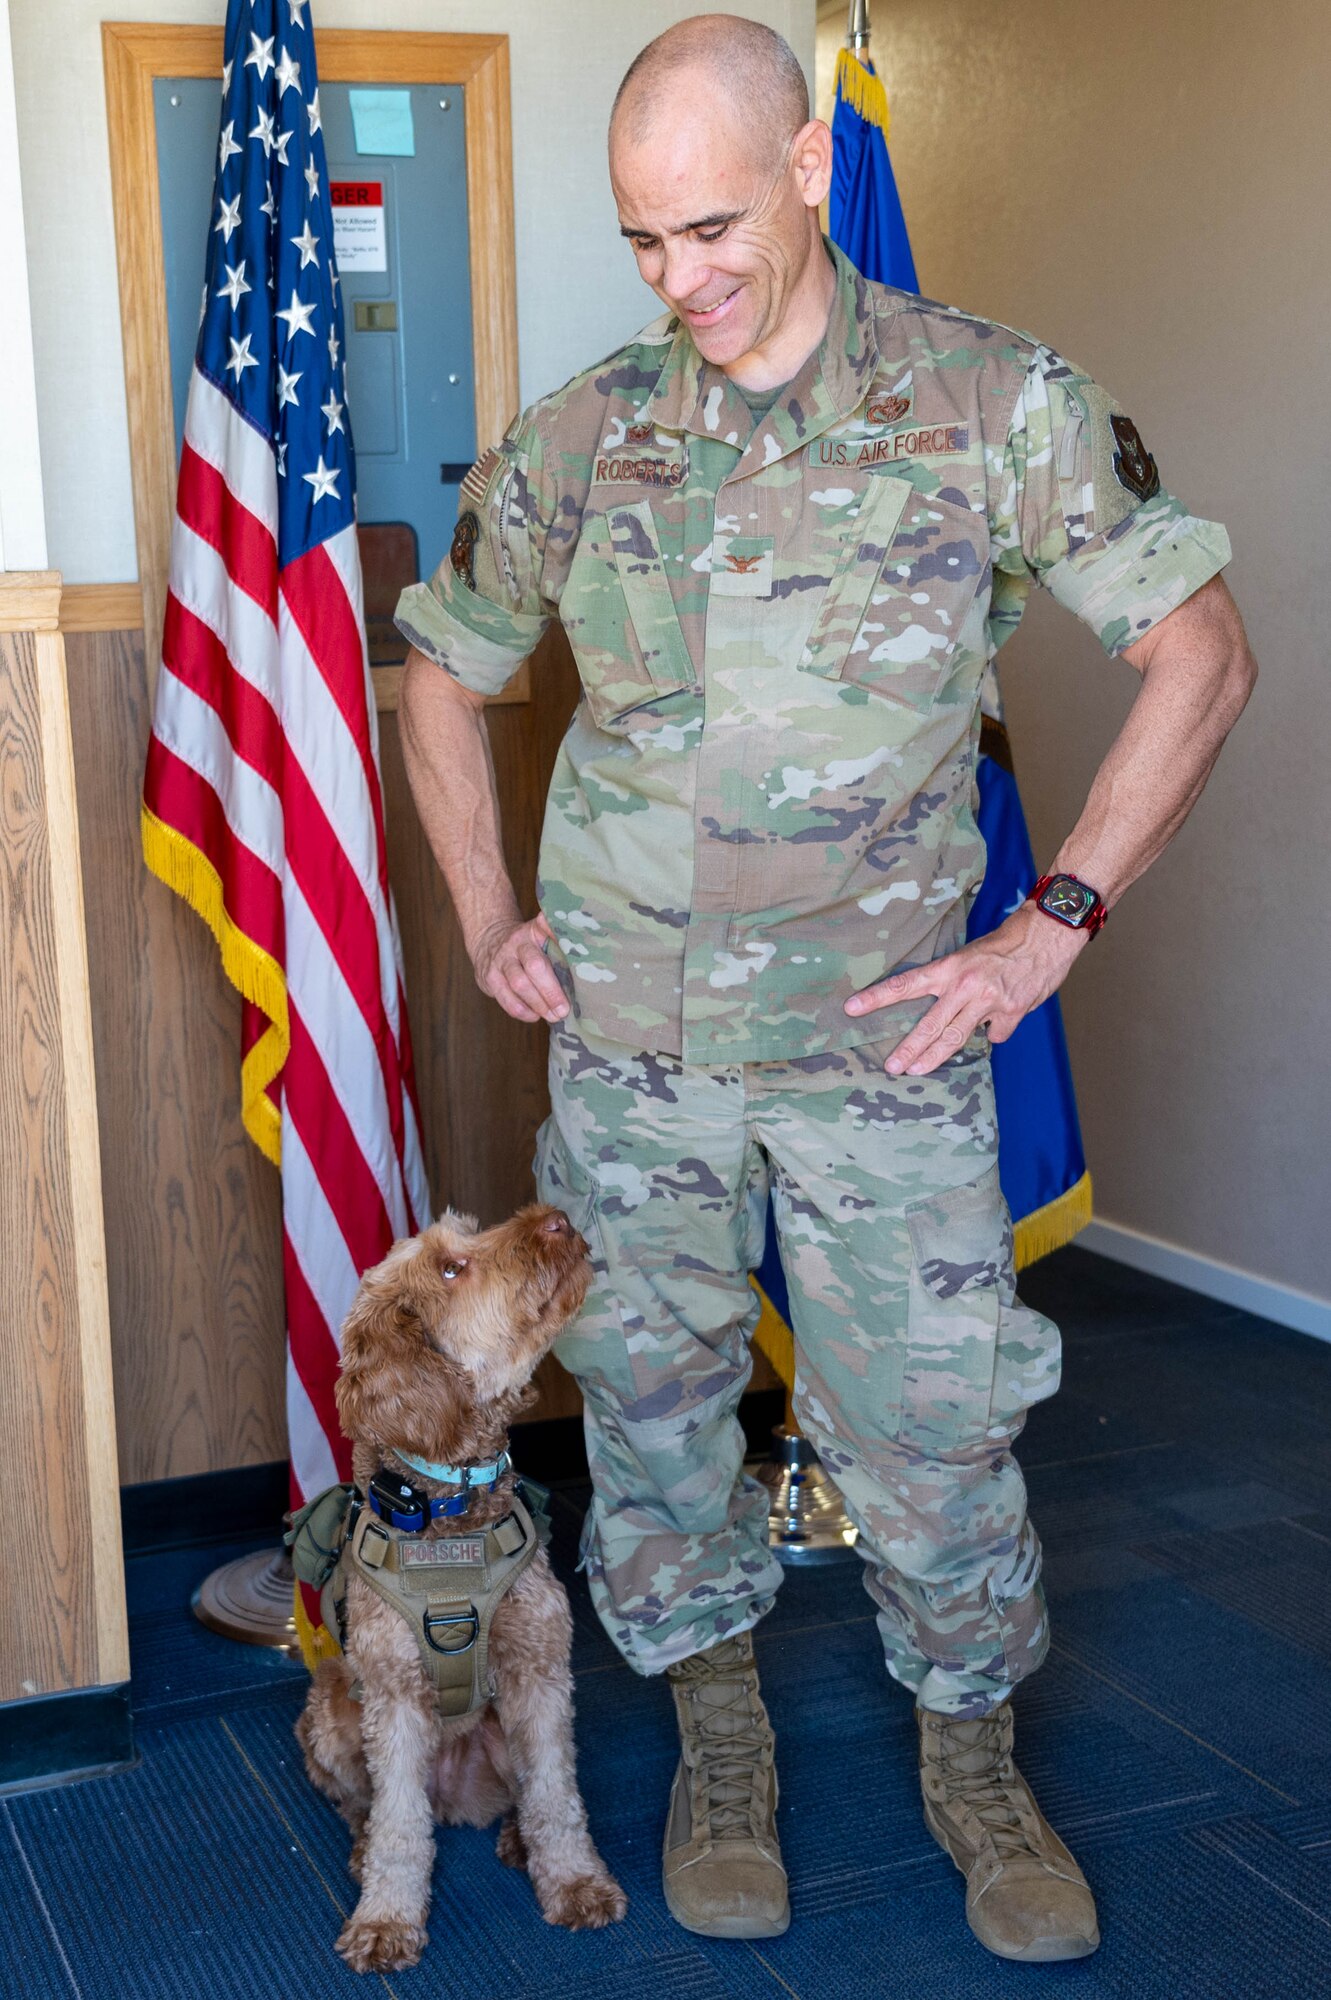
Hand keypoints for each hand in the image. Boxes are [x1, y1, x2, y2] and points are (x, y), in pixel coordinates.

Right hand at [472, 912, 568, 1024]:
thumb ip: (562, 944)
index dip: (560, 939)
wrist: (489, 942)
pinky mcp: (490, 978)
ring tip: (553, 1016)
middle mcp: (517, 943)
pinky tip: (535, 1015)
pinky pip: (506, 999)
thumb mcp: (543, 936)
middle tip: (565, 1009)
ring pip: (520, 984)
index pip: (549, 930)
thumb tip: (591, 961)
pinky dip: (523, 1011)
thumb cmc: (528, 947)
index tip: (576, 952)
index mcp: (535, 930)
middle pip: (535, 966)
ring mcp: (501, 960)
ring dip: (539, 1004)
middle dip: (552, 991)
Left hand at [843, 904, 1088, 1075]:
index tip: (852, 1008)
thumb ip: (953, 982)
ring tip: (917, 1071)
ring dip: (934, 1057)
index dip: (877, 999)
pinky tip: (998, 1023)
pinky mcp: (1012, 1013)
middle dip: (908, 1048)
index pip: (905, 984)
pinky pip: (995, 1035)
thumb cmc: (1007, 942)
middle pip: (930, 1025)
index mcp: (950, 967)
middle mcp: (965, 986)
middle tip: (892, 1067)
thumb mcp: (970, 955)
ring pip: (956, 1038)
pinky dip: (994, 1033)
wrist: (1047, 935)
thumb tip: (941, 1006)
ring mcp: (989, 1002)